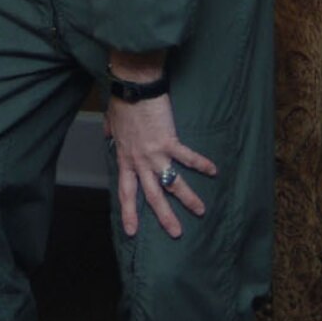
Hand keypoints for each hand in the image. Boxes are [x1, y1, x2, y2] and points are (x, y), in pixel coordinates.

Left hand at [104, 91, 215, 238]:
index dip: (129, 212)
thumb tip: (108, 136)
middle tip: (175, 233)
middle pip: (152, 196)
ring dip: (187, 198)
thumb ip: (111, 133)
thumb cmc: (121, 102)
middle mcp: (139, 161)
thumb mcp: (111, 122)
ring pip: (172, 183)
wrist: (132, 87)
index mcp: (125, 158)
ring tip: (200, 211)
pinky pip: (187, 157)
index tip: (131, 231)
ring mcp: (154, 153)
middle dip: (164, 217)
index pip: (126, 192)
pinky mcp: (168, 141)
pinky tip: (213, 171)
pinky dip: (200, 164)